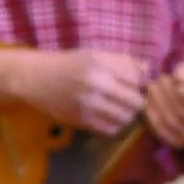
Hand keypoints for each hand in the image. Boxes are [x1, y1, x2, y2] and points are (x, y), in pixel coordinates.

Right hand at [15, 50, 146, 134]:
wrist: (35, 78)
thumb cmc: (68, 64)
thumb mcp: (94, 54)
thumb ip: (122, 61)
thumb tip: (147, 70)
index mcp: (100, 63)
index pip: (137, 79)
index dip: (139, 83)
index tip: (132, 84)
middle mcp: (95, 83)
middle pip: (135, 101)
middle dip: (136, 101)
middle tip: (128, 98)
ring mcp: (88, 104)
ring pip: (125, 118)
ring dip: (126, 114)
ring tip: (118, 108)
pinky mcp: (80, 120)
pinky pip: (110, 129)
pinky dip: (114, 125)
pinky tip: (107, 117)